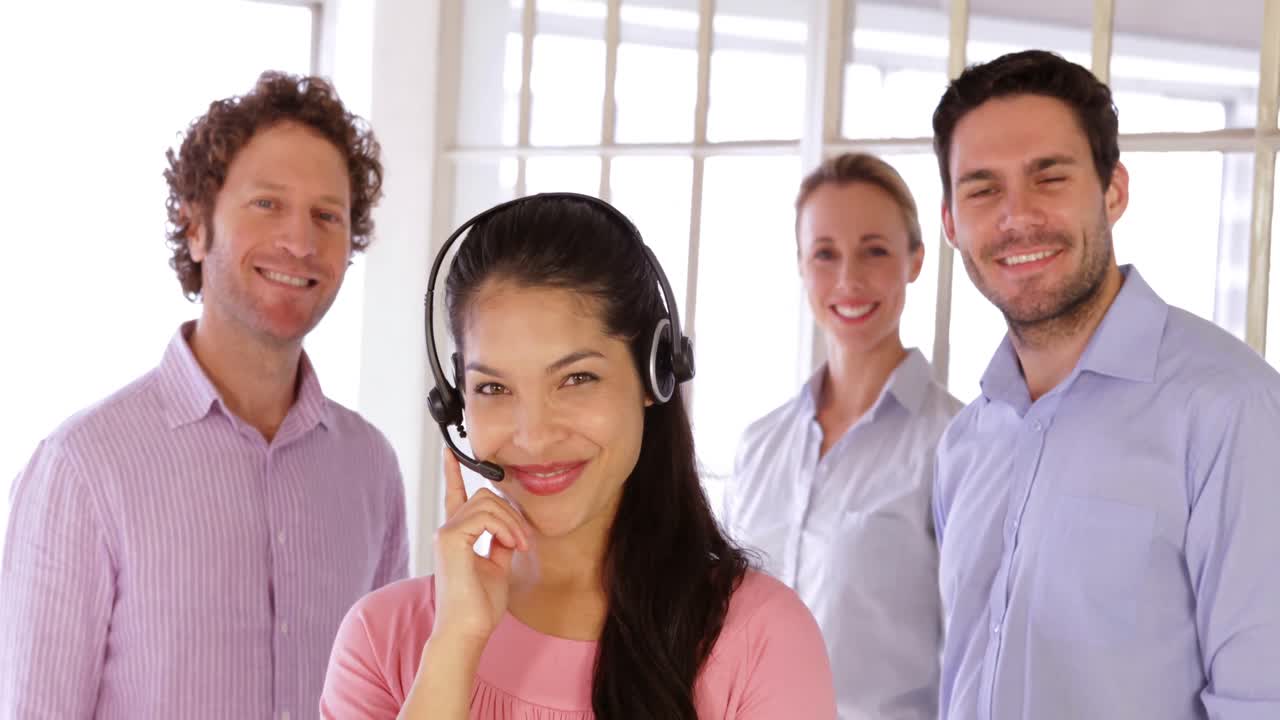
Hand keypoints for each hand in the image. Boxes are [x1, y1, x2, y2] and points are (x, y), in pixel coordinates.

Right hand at [431, 449, 530, 646]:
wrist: (468, 630)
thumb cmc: (479, 606)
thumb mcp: (497, 567)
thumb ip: (500, 542)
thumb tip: (510, 528)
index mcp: (456, 536)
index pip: (455, 495)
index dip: (453, 472)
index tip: (450, 453)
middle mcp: (447, 530)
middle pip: (483, 495)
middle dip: (511, 512)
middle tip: (524, 541)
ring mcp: (446, 533)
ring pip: (486, 502)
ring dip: (511, 522)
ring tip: (520, 546)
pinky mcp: (450, 539)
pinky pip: (484, 516)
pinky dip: (505, 528)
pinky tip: (512, 546)